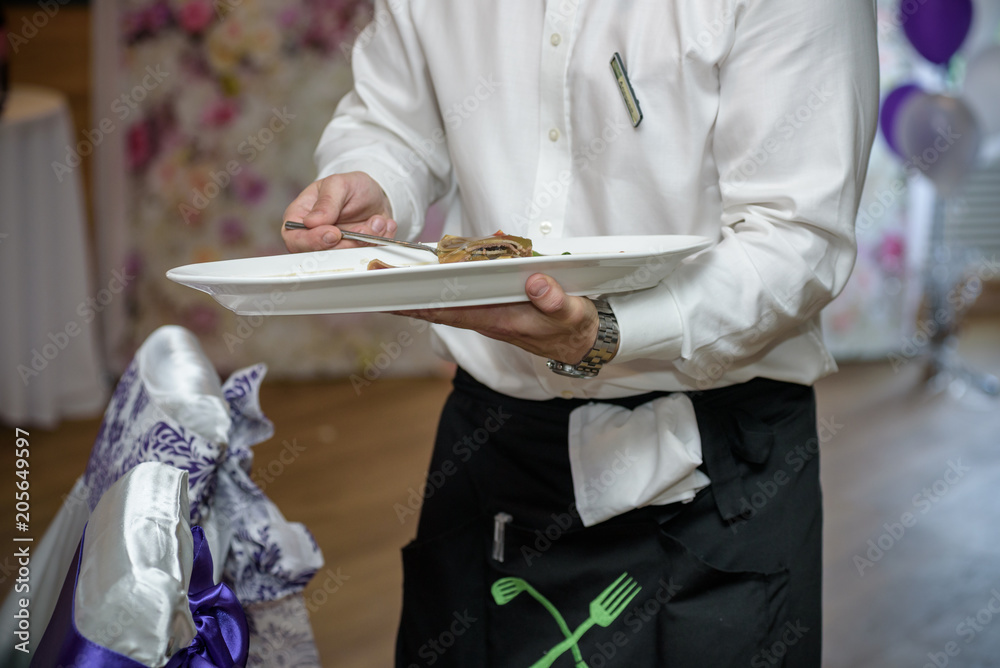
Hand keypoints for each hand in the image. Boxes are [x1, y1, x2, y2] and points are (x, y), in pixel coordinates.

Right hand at [282, 171, 395, 252]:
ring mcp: (336, 248)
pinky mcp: (355, 253)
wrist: (376, 194)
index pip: (294, 239)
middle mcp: (315, 237)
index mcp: (301, 218)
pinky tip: (383, 224)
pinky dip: (379, 242)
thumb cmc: (351, 187)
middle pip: (321, 254)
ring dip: (366, 241)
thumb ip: (326, 202)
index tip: (334, 233)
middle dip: (348, 244)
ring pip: (346, 258)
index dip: (313, 241)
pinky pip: (366, 257)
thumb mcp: (338, 184)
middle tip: (365, 228)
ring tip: (377, 221)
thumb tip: (311, 222)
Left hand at [396, 273, 599, 363]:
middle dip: (404, 293)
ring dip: (416, 288)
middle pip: (436, 305)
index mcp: (498, 320)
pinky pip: (458, 295)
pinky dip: (439, 284)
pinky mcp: (490, 306)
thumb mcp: (571, 314)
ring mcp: (486, 312)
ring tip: (386, 271)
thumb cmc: (572, 328)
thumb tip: (536, 283)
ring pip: (443, 300)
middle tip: (373, 273)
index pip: (449, 311)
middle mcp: (485, 317)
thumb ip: (555, 300)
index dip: (418, 303)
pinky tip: (426, 271)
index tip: (389, 295)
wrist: (579, 342)